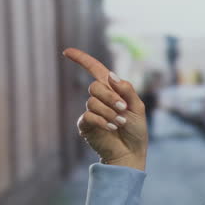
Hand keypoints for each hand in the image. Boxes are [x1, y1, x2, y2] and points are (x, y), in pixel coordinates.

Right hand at [63, 47, 147, 166]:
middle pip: (95, 86)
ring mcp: (91, 111)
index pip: (95, 69)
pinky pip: (88, 116)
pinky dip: (102, 121)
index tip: (67, 51)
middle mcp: (100, 98)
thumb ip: (127, 90)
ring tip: (120, 123)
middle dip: (111, 97)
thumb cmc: (136, 130)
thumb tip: (111, 75)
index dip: (81, 59)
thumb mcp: (138, 107)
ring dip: (109, 113)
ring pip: (92, 102)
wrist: (131, 152)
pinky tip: (111, 128)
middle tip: (122, 109)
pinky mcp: (86, 125)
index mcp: (112, 89)